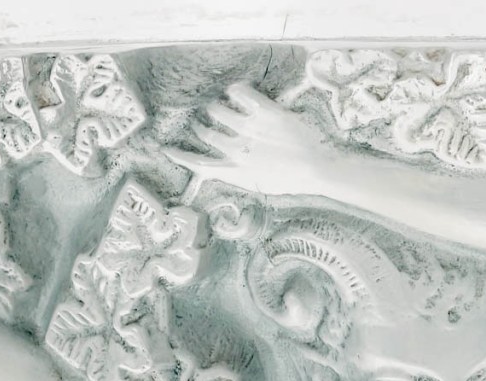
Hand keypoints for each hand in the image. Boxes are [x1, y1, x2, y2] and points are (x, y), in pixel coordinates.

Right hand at [165, 83, 335, 198]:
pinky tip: (238, 91)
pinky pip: (241, 92)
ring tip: (222, 106)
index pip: (200, 164)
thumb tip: (218, 168)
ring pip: (218, 110)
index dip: (181, 155)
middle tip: (205, 120)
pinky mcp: (266, 113)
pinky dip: (236, 90)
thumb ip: (237, 175)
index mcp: (237, 173)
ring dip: (217, 107)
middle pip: (206, 132)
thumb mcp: (259, 185)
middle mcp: (239, 151)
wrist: (319, 168)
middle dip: (202, 125)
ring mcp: (252, 130)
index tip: (166, 148)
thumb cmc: (291, 180)